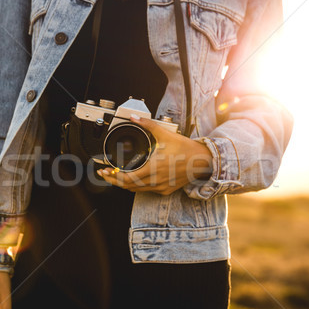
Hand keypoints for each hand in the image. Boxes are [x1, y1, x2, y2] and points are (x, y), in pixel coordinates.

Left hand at [98, 114, 212, 194]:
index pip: (127, 179)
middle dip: (114, 180)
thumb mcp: (165, 134)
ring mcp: (160, 187)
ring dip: (125, 184)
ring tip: (116, 176)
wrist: (202, 161)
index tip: (105, 171)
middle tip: (106, 174)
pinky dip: (138, 186)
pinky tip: (135, 179)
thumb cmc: (185, 149)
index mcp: (153, 168)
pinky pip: (147, 190)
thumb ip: (147, 125)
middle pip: (128, 186)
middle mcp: (155, 180)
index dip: (113, 177)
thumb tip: (134, 118)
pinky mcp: (165, 190)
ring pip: (137, 190)